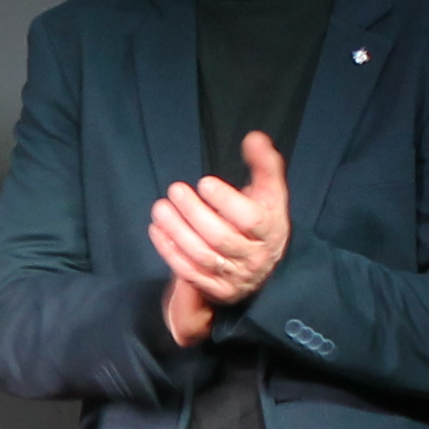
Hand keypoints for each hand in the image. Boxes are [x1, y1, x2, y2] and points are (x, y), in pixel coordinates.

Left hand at [150, 130, 291, 349]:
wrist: (264, 265)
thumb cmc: (263, 219)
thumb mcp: (271, 193)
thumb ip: (264, 165)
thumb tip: (254, 138)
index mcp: (271, 231)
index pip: (251, 220)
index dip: (226, 201)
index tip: (204, 183)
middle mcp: (254, 258)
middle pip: (221, 238)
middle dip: (194, 213)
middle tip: (175, 190)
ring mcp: (234, 277)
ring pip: (202, 256)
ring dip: (177, 232)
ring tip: (160, 208)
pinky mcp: (216, 289)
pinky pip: (189, 273)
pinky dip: (170, 251)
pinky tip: (157, 230)